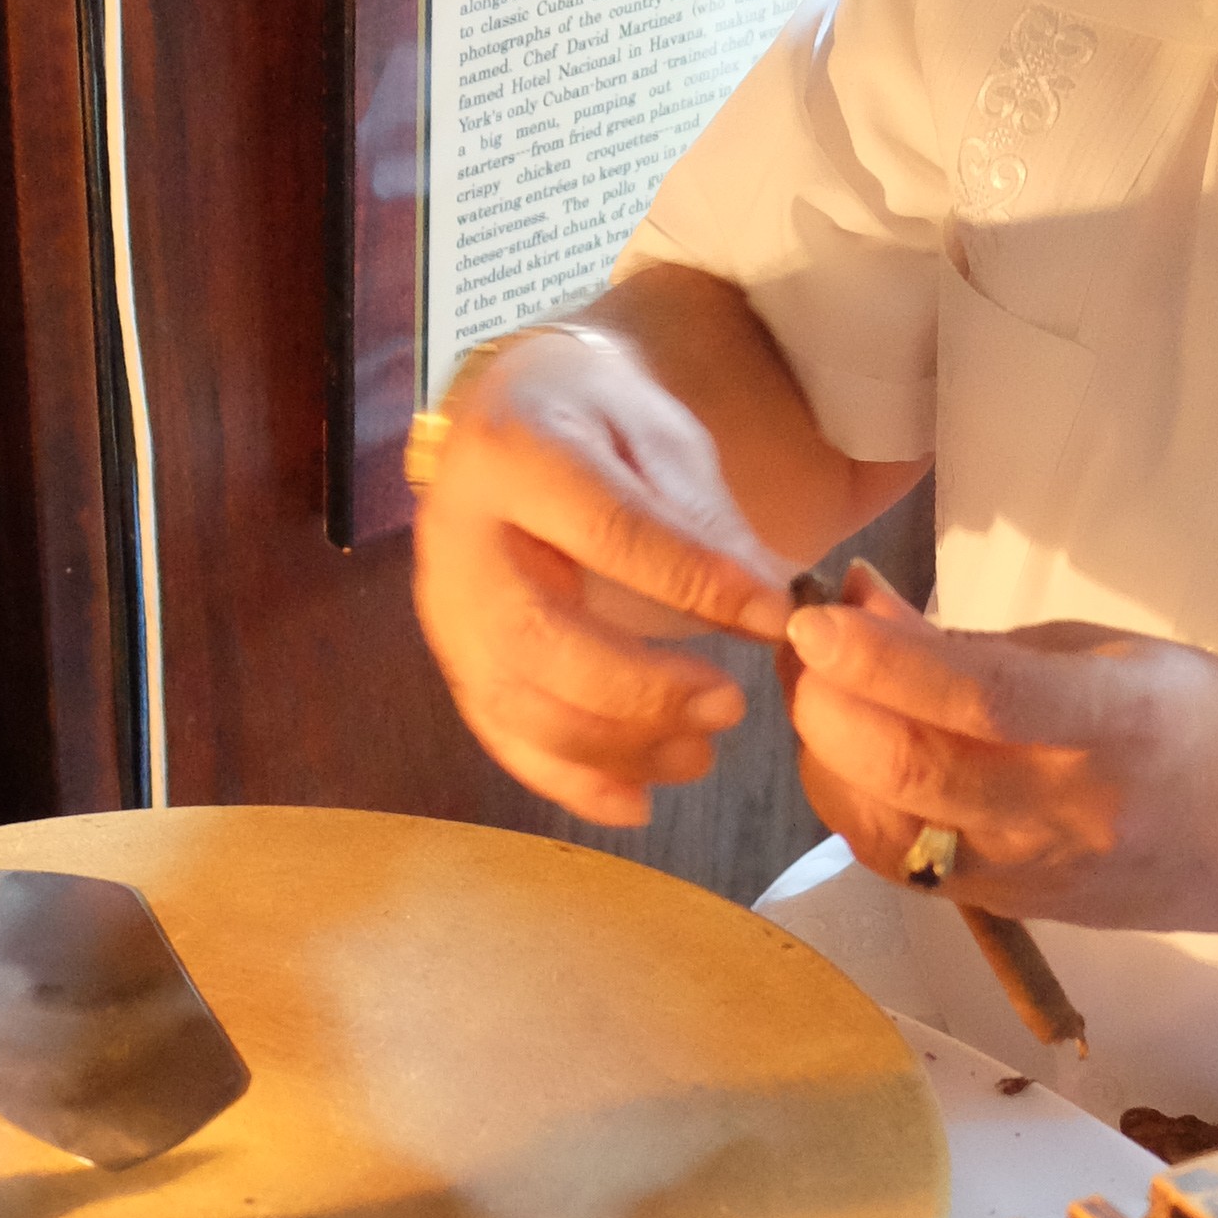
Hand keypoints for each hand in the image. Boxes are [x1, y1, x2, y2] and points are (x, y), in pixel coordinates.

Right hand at [409, 327, 787, 826]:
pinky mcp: (451, 656)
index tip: (776, 616)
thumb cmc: (599, 421)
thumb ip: (704, 522)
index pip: (606, 530)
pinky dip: (567, 779)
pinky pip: (499, 734)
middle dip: (641, 689)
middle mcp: (456, 532)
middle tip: (730, 705)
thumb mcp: (659, 436)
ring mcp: (441, 603)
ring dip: (613, 746)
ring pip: (514, 701)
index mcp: (513, 449)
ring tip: (701, 752)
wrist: (513, 416)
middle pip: (538, 636)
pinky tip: (635, 801)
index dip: (693, 581)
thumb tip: (765, 612)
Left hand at [783, 577, 1217, 928]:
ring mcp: (1030, 876)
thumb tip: (863, 614)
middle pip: (912, 773)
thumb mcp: (1107, 652)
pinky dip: (852, 804)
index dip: (883, 659)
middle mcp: (1066, 813)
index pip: (979, 699)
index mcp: (1114, 726)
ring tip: (819, 697)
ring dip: (826, 759)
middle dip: (828, 707)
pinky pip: (898, 861)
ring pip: (885, 830)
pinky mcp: (1005, 911)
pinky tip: (848, 756)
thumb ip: (980, 646)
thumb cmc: (1202, 722)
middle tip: (806, 650)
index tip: (817, 617)